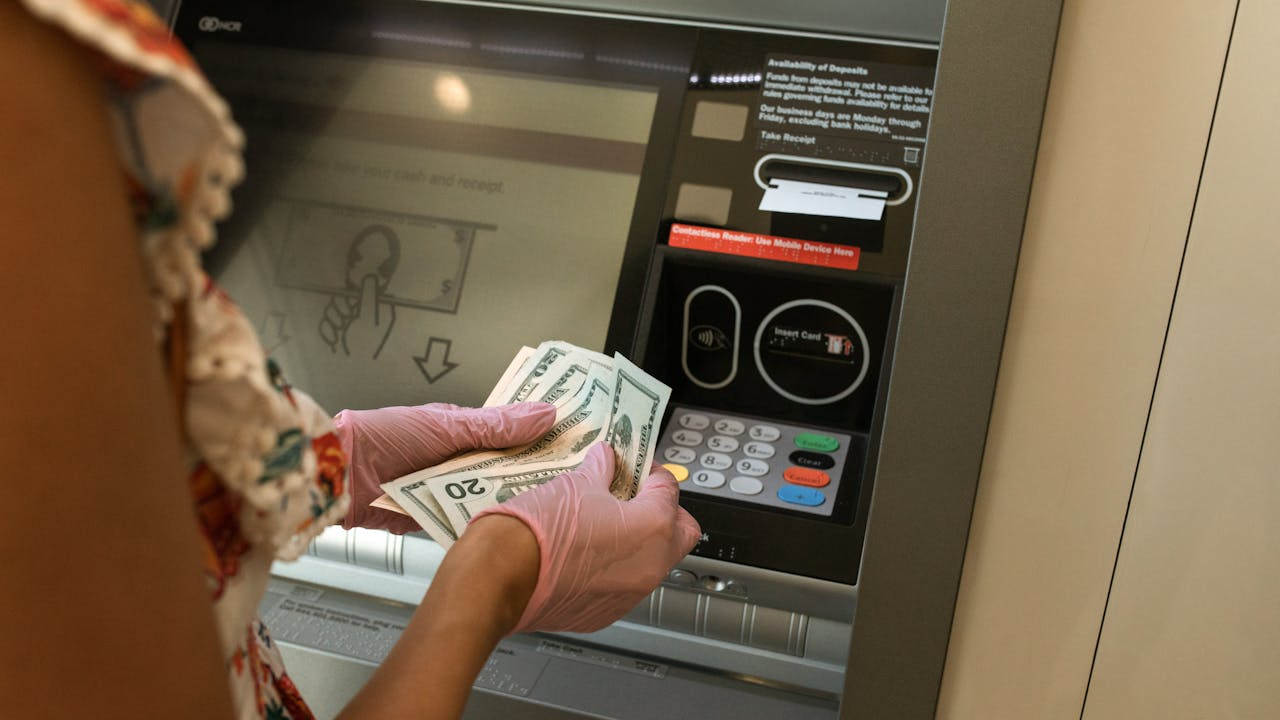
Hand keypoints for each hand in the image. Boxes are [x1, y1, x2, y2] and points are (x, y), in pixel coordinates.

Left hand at [335, 402, 556, 532]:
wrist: (337, 476)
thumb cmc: (384, 437)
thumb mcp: (447, 426)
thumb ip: (496, 426)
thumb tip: (544, 414)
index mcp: (462, 430)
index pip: (510, 433)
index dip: (540, 438)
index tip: (573, 443)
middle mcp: (456, 459)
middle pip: (504, 468)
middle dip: (531, 475)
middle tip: (570, 481)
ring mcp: (445, 489)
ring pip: (488, 496)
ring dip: (507, 502)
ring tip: (544, 507)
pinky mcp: (433, 516)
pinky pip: (465, 521)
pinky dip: (481, 524)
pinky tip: (506, 529)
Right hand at [469, 442, 700, 633]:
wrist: (501, 575)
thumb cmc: (538, 530)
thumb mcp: (575, 484)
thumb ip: (601, 471)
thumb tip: (606, 460)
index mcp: (653, 527)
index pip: (670, 490)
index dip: (653, 474)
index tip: (637, 468)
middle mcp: (650, 566)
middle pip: (680, 533)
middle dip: (665, 512)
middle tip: (636, 496)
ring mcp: (629, 595)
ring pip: (654, 563)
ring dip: (640, 542)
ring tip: (606, 523)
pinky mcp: (606, 615)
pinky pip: (624, 587)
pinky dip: (614, 569)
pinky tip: (586, 553)